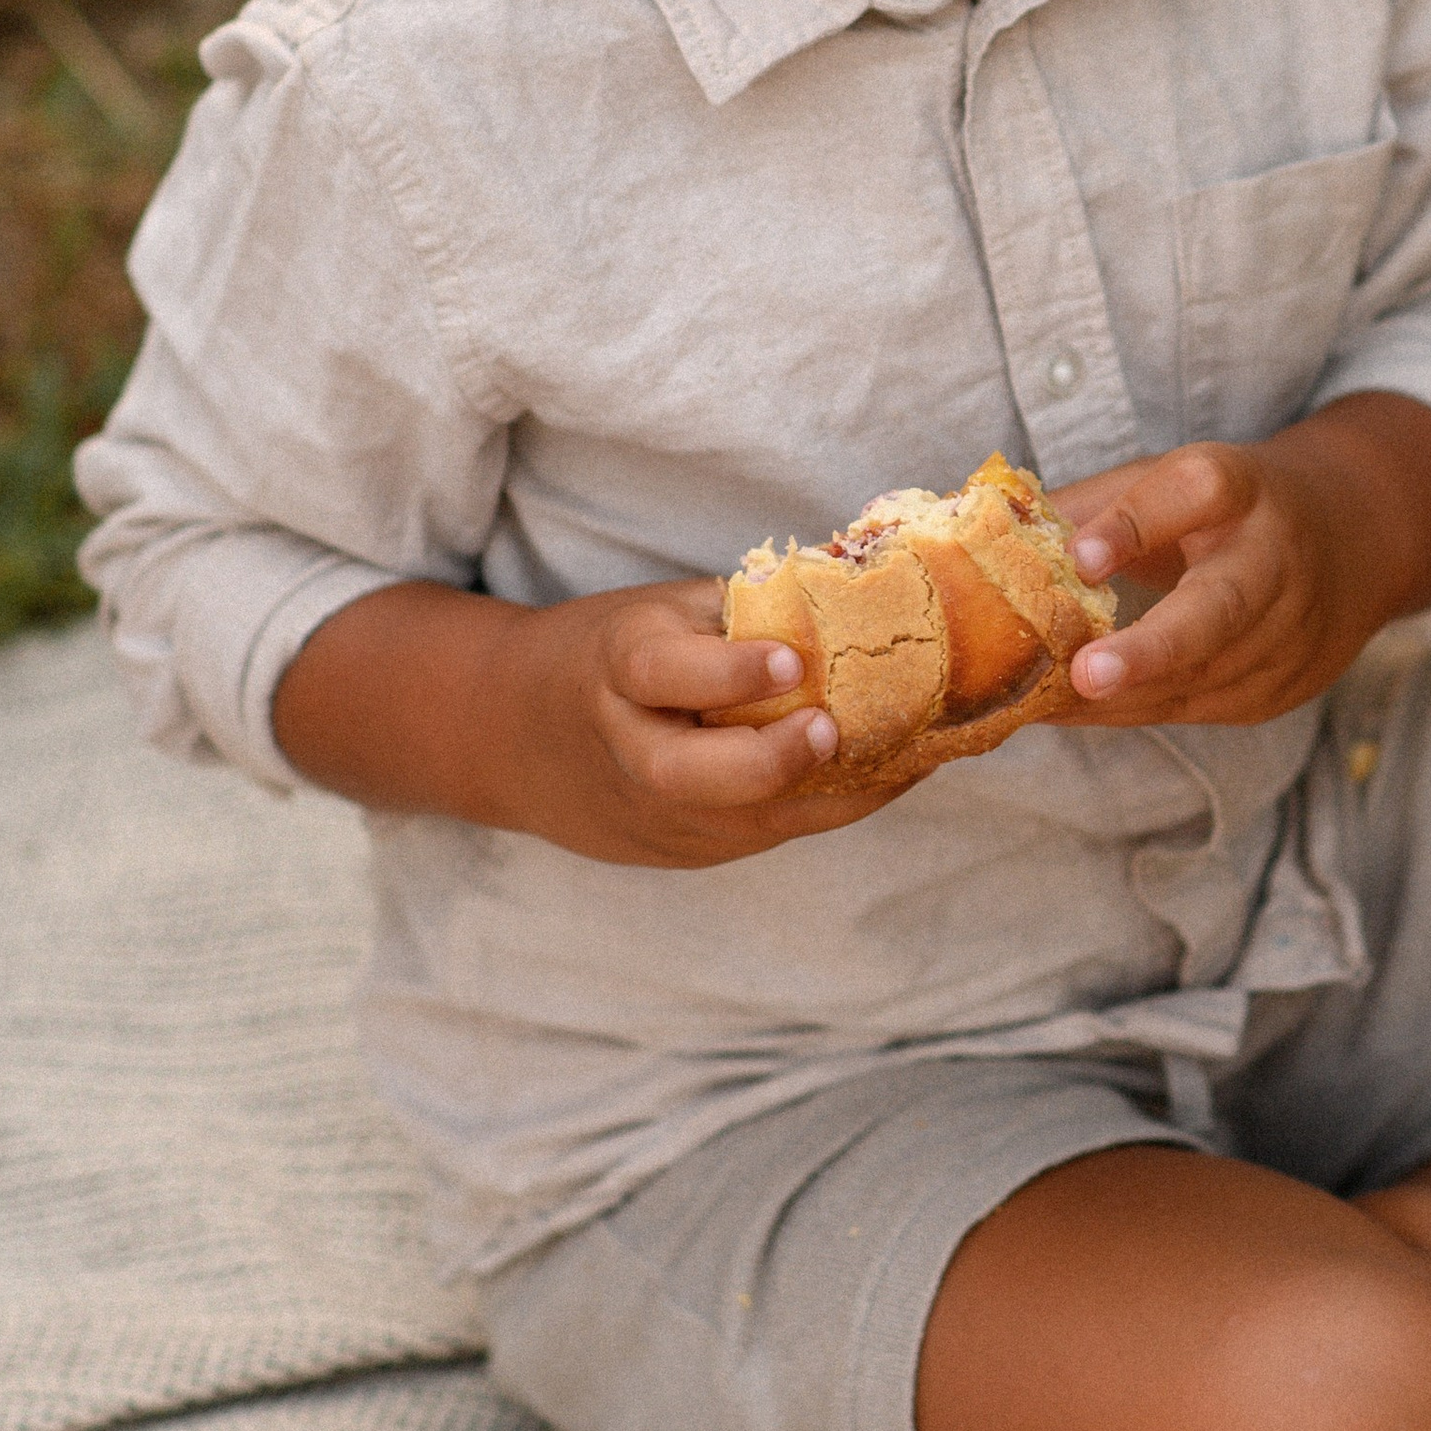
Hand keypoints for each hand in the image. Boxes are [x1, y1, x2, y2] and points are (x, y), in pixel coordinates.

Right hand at [272, 574, 916, 866]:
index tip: (788, 662)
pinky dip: (836, 805)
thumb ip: (739, 609)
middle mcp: (629, 750)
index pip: (660, 672)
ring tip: (915, 750)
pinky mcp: (686, 850)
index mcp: (616, 668)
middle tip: (832, 729)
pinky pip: (769, 835)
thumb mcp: (656, 612)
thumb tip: (860, 580)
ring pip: (743, 821)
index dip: (724, 671)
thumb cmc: (613, 653)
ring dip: (835, 791)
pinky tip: (898, 771)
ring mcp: (655, 814)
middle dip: (767, 760)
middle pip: (687, 775)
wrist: (515, 740)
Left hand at [1051, 395, 1430, 730]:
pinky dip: (1131, 710)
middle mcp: (1275, 559)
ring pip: (1199, 678)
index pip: (1193, 495)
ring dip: (1114, 696)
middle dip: (1152, 648)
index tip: (1080, 556)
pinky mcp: (1282, 688)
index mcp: (1243, 488)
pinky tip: (1071, 711)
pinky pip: (1196, 709)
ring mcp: (1289, 633)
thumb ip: (1090, 505)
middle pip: (1220, 608)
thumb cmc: (1231, 505)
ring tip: (1032, 702)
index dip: (1135, 525)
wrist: (1358, 537)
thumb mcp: (1172, 478)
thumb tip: (986, 531)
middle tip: (1085, 675)